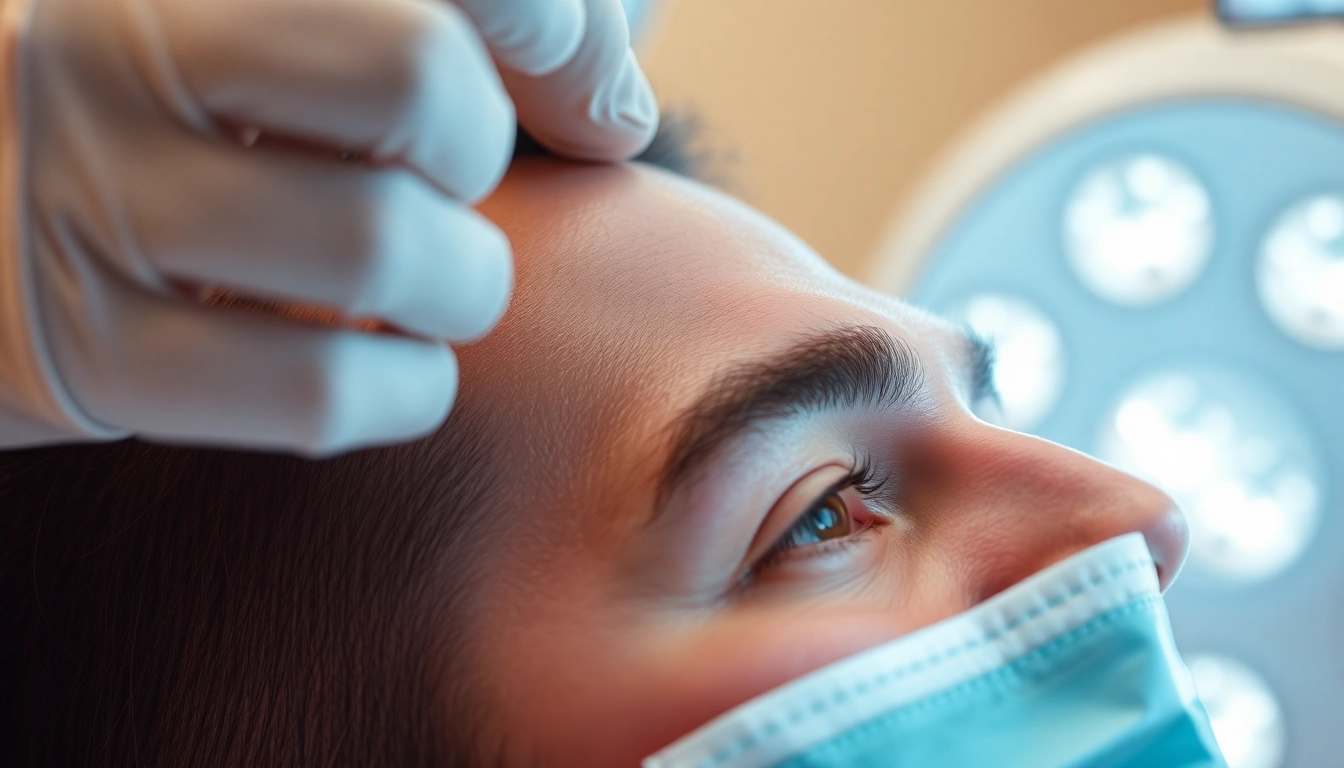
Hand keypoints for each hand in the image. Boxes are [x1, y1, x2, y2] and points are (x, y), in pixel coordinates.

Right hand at [0, 0, 656, 454]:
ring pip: (383, 249)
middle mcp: (112, 43)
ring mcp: (79, 196)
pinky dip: (406, 392)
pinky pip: (322, 390)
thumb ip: (469, 20)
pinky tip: (391, 368)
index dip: (565, 39)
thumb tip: (614, 105)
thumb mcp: (294, 28)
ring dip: (459, 290)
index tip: (592, 109)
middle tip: (448, 187)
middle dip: (486, 157)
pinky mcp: (73, 354)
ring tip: (426, 286)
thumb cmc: (188, 122)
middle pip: (424, 82)